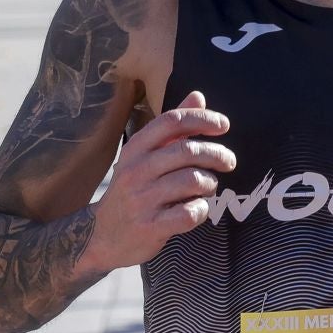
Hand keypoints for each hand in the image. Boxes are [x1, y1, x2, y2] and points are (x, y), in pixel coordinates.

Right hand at [84, 90, 235, 272]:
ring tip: (209, 187)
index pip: (172, 121)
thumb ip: (173, 128)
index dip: (202, 119)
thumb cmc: (133, 189)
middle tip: (229, 161)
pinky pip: (190, 213)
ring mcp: (142, 200)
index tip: (223, 125)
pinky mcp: (150, 227)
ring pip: (193, 180)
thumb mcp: (145, 156)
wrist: (103, 236)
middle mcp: (136, 170)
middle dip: (217, 154)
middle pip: (187, 151)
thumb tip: (198, 96)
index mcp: (135, 148)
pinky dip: (202, 209)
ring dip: (210, 183)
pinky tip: (198, 208)